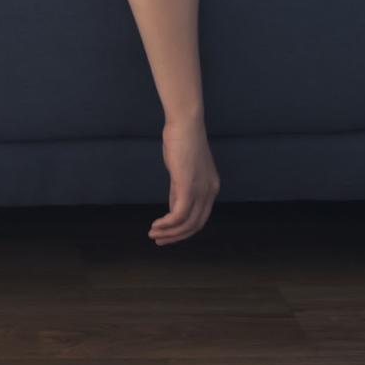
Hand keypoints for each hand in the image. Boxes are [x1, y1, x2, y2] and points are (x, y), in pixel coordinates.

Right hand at [151, 117, 219, 245]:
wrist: (185, 124)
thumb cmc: (181, 142)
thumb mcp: (182, 171)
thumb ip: (179, 190)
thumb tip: (173, 208)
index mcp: (211, 188)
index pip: (200, 217)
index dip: (184, 230)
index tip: (167, 233)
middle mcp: (209, 192)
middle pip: (195, 225)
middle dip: (176, 236)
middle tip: (159, 240)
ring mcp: (200, 190)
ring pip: (187, 223)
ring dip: (169, 232)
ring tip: (153, 234)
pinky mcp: (188, 186)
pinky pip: (178, 214)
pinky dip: (167, 224)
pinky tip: (156, 225)